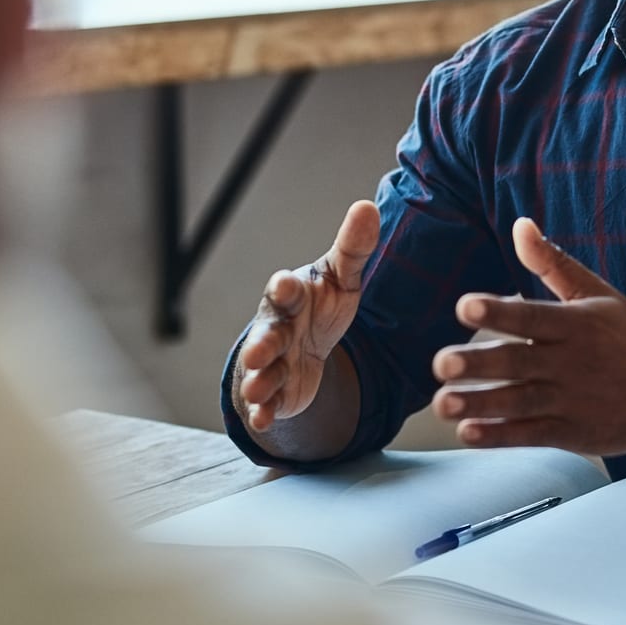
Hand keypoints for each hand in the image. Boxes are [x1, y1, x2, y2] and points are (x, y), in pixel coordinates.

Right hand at [237, 200, 378, 431]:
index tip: (285, 283)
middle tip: (260, 351)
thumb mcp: (341, 278)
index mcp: (293, 297)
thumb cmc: (321, 305)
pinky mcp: (277, 392)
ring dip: (260, 380)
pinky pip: (268, 402)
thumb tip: (367, 206)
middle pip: (267, 334)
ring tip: (258, 388)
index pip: (286, 290)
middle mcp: (277, 328)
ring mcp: (273, 362)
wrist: (307, 345)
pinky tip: (265, 418)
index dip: (285, 288)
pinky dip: (265, 411)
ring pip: (263, 371)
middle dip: (262, 343)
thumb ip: (353, 248)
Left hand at [430, 217, 625, 456]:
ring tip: (443, 403)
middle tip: (440, 363)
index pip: (531, 316)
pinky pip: (531, 435)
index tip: (465, 307)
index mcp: (576, 324)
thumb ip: (554, 264)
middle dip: (477, 363)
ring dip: (479, 404)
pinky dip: (500, 436)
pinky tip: (469, 433)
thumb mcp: (598, 295)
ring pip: (518, 402)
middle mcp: (571, 362)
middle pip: (517, 362)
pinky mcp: (575, 433)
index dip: (497, 311)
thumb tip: (520, 225)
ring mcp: (573, 401)